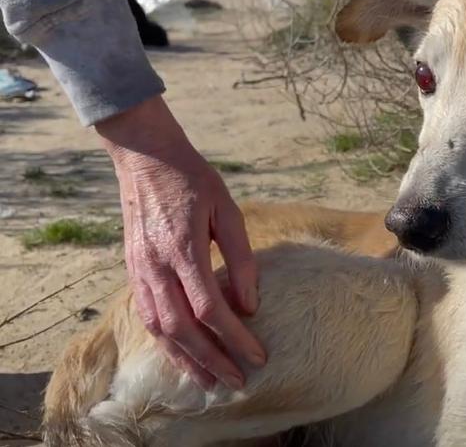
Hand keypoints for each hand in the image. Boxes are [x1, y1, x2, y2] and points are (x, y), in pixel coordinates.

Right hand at [96, 96, 265, 389]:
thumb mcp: (227, 210)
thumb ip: (242, 257)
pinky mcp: (132, 271)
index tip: (258, 355)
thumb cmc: (192, 179)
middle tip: (238, 382)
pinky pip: (147, 317)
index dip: (235, 337)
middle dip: (212, 360)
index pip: (210, 308)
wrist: (144, 157)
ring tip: (211, 381)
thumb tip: (250, 305)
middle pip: (183, 329)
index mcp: (182, 249)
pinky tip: (184, 356)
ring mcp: (139, 270)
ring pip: (160, 330)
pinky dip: (166, 342)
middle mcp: (155, 266)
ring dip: (186, 360)